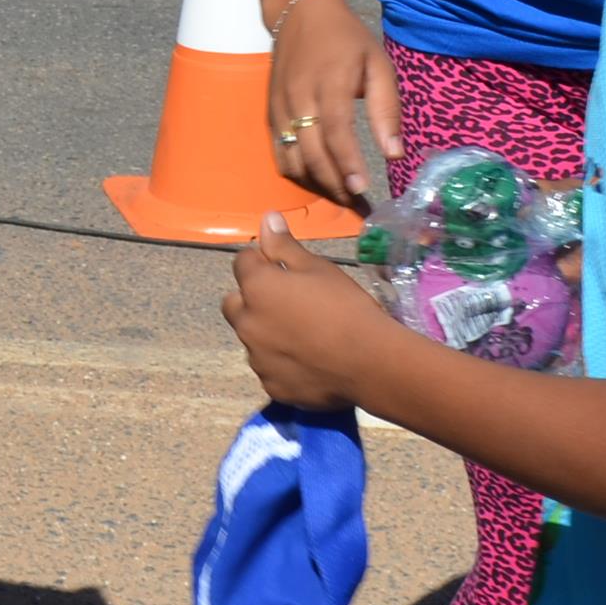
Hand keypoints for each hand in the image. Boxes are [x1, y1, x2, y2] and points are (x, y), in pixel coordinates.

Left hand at [221, 217, 391, 410]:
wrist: (371, 362)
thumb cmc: (346, 306)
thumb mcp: (318, 268)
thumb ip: (284, 246)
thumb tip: (266, 218)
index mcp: (256, 288)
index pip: (242, 262)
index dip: (262, 262)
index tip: (284, 269)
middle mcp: (247, 323)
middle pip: (235, 304)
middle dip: (252, 300)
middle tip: (289, 304)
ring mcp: (257, 358)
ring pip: (252, 338)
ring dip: (267, 333)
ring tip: (305, 336)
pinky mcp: (271, 387)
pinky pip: (269, 368)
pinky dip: (282, 363)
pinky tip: (310, 362)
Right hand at [265, 0, 399, 206]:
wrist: (300, 13)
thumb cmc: (346, 40)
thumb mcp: (378, 64)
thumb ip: (386, 110)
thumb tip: (394, 154)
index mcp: (330, 81)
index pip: (336, 131)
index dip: (347, 163)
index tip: (362, 188)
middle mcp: (299, 97)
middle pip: (311, 152)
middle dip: (333, 183)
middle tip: (356, 202)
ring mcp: (280, 107)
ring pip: (292, 158)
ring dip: (315, 183)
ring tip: (340, 194)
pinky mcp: (270, 114)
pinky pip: (280, 152)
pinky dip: (298, 172)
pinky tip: (318, 179)